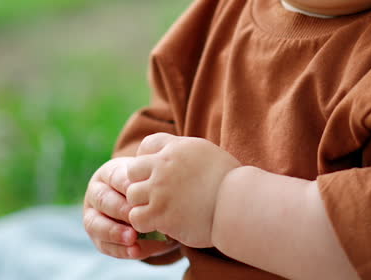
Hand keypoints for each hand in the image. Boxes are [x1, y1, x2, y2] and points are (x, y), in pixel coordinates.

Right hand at [83, 157, 180, 259]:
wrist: (157, 211)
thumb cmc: (155, 191)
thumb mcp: (154, 182)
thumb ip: (153, 183)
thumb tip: (159, 184)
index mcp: (109, 174)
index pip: (115, 177)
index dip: (127, 185)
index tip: (143, 193)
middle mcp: (97, 193)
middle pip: (103, 200)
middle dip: (120, 210)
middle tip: (136, 217)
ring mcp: (93, 216)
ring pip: (95, 224)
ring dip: (115, 232)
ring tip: (133, 238)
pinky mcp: (98, 238)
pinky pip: (104, 245)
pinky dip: (120, 250)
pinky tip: (135, 251)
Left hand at [125, 133, 241, 248]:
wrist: (238, 204)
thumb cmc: (230, 182)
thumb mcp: (208, 154)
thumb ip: (187, 153)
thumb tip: (178, 156)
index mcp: (177, 148)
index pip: (146, 145)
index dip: (147, 160)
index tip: (155, 173)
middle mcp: (164, 165)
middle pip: (132, 170)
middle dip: (140, 183)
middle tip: (153, 196)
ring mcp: (160, 189)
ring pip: (131, 195)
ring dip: (141, 205)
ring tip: (157, 212)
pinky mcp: (160, 213)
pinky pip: (136, 217)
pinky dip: (144, 223)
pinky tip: (158, 225)